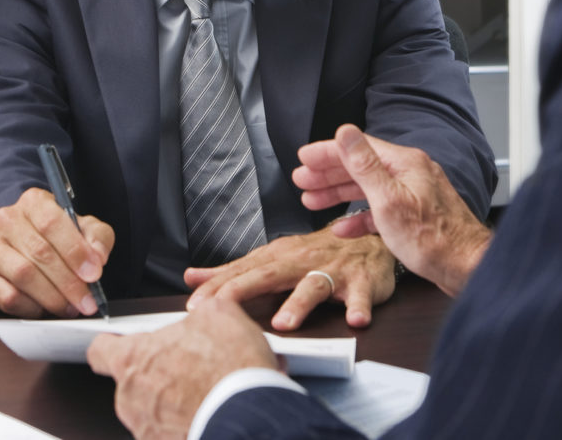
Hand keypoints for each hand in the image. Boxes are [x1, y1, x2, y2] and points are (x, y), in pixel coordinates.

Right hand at [0, 187, 113, 316]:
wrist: (15, 252)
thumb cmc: (53, 240)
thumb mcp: (82, 230)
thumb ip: (97, 238)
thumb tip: (97, 258)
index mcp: (33, 202)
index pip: (52, 222)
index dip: (75, 250)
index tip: (94, 273)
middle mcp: (6, 220)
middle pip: (40, 252)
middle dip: (68, 282)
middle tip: (86, 302)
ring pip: (23, 275)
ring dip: (52, 297)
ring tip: (68, 308)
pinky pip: (7, 296)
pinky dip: (30, 307)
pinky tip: (43, 308)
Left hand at [88, 299, 278, 439]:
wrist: (249, 417)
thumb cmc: (228, 369)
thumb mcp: (219, 315)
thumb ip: (198, 311)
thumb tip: (202, 312)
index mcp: (133, 359)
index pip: (99, 350)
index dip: (110, 344)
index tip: (119, 344)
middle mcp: (130, 398)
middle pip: (133, 381)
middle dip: (159, 374)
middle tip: (189, 368)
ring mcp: (146, 430)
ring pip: (153, 410)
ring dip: (174, 402)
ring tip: (207, 392)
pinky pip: (170, 432)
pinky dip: (187, 422)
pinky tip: (211, 411)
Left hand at [183, 227, 393, 329]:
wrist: (368, 238)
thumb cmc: (316, 254)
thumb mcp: (272, 259)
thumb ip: (234, 271)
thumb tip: (193, 277)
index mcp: (277, 258)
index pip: (241, 273)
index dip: (216, 289)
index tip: (193, 307)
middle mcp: (300, 262)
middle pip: (268, 276)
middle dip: (242, 291)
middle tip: (221, 313)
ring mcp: (332, 271)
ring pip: (312, 287)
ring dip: (298, 305)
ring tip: (283, 324)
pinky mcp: (361, 282)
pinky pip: (360, 295)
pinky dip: (358, 306)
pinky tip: (355, 320)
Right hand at [294, 124, 489, 296]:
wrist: (466, 267)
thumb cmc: (432, 238)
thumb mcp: (388, 199)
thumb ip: (363, 165)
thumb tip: (345, 132)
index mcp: (404, 163)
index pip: (357, 147)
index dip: (327, 152)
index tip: (304, 158)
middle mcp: (411, 173)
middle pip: (360, 166)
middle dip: (328, 174)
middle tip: (302, 180)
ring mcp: (414, 194)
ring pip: (367, 188)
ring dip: (338, 194)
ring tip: (313, 201)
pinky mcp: (415, 215)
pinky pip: (380, 209)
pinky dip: (359, 216)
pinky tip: (343, 228)